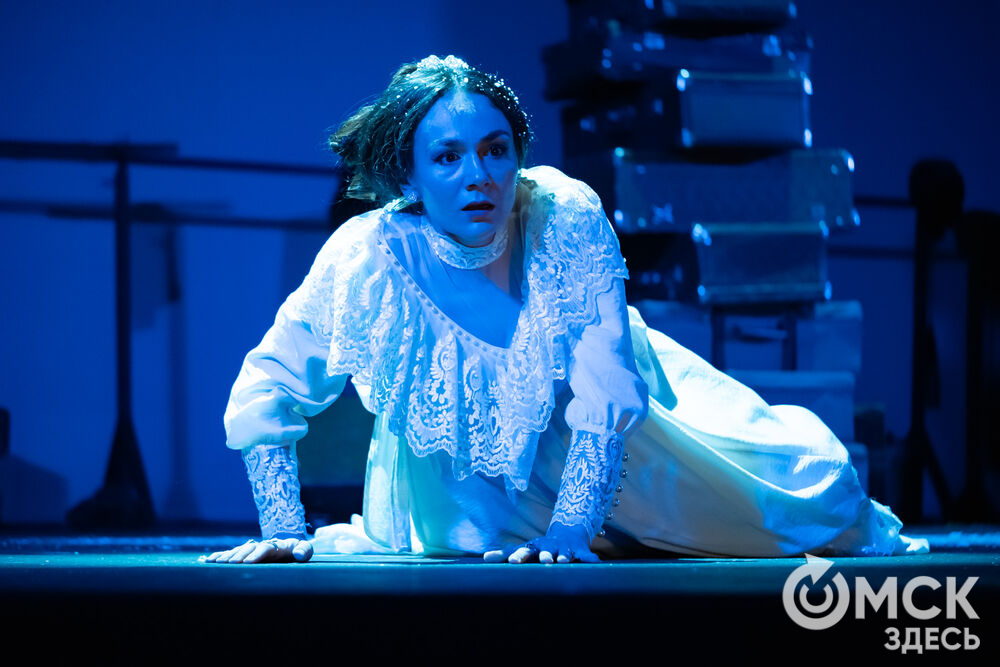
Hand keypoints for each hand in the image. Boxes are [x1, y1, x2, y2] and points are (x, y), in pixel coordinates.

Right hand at [201, 537, 312, 563]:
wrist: (291, 546)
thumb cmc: (298, 550)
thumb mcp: (305, 550)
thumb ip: (304, 550)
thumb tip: (298, 554)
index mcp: (277, 545)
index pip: (266, 547)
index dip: (257, 554)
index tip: (249, 562)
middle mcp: (262, 544)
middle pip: (250, 548)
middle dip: (240, 555)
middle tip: (230, 563)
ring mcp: (253, 548)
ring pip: (239, 550)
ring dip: (227, 556)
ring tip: (216, 562)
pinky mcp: (245, 553)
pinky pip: (231, 553)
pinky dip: (220, 556)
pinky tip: (208, 560)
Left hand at [483, 522, 598, 563]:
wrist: (567, 534)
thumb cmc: (541, 548)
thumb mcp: (526, 549)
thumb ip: (506, 554)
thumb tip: (484, 557)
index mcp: (534, 547)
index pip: (524, 551)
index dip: (519, 556)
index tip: (513, 562)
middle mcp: (549, 547)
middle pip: (544, 551)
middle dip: (542, 555)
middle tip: (542, 560)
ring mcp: (564, 549)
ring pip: (563, 554)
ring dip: (562, 557)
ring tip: (562, 561)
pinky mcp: (580, 552)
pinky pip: (586, 557)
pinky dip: (590, 559)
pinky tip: (595, 563)